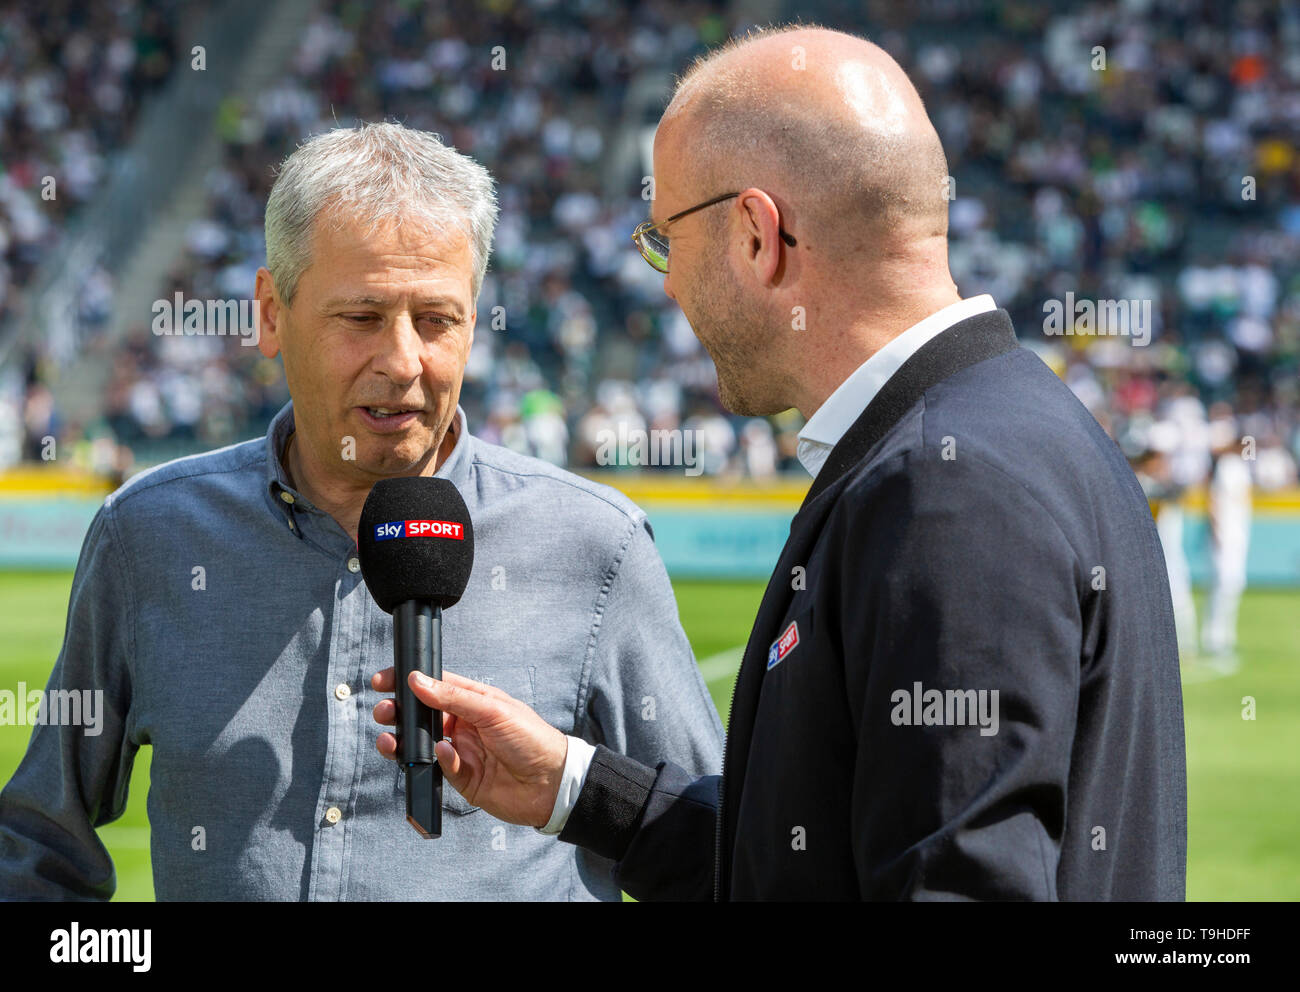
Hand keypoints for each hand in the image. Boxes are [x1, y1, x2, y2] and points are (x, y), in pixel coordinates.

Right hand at [371, 668, 568, 828]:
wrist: (552, 783)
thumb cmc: (532, 738)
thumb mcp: (494, 709)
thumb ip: (453, 697)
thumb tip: (417, 681)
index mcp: (473, 701)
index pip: (433, 686)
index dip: (408, 682)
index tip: (382, 681)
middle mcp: (464, 724)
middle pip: (421, 716)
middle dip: (398, 712)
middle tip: (383, 712)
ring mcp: (462, 751)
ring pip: (422, 744)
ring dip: (403, 740)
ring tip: (389, 739)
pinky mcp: (463, 778)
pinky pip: (439, 768)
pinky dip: (437, 762)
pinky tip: (444, 756)